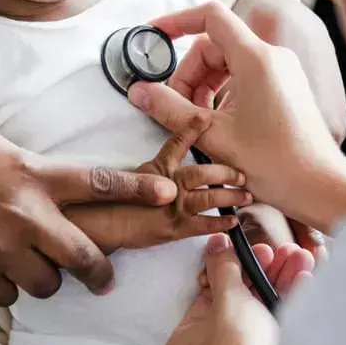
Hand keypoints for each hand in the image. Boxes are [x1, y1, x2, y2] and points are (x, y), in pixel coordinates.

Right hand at [0, 130, 178, 307]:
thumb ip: (32, 174)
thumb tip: (52, 192)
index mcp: (33, 177)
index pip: (99, 183)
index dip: (138, 190)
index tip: (167, 193)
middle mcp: (24, 215)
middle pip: (82, 255)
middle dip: (100, 272)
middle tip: (104, 277)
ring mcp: (1, 248)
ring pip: (45, 283)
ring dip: (43, 278)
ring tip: (29, 264)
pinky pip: (4, 293)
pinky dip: (2, 285)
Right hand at [66, 117, 250, 253]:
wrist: (100, 226)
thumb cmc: (110, 202)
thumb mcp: (132, 177)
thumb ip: (153, 168)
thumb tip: (167, 166)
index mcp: (158, 168)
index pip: (177, 142)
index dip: (193, 128)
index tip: (206, 116)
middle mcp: (167, 185)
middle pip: (203, 173)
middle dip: (225, 172)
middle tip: (242, 172)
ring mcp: (173, 206)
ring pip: (209, 197)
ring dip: (230, 196)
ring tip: (245, 194)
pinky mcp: (176, 228)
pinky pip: (205, 224)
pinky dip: (221, 223)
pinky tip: (233, 222)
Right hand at [128, 1, 345, 227]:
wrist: (321, 187)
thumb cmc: (277, 164)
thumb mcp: (211, 136)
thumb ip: (169, 109)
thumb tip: (138, 91)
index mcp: (256, 59)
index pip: (210, 16)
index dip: (177, 20)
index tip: (154, 34)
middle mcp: (272, 57)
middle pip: (213, 45)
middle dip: (187, 73)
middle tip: (174, 107)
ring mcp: (281, 70)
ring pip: (226, 62)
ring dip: (202, 85)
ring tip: (194, 119)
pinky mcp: (284, 86)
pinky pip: (243, 75)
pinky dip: (221, 91)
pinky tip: (215, 122)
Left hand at [165, 235, 313, 344]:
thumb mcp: (228, 300)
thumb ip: (222, 268)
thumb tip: (216, 246)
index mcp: (186, 344)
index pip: (207, 295)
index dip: (229, 268)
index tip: (247, 251)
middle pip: (238, 300)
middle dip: (264, 272)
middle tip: (279, 252)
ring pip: (261, 311)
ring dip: (281, 281)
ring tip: (298, 259)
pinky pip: (277, 327)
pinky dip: (290, 303)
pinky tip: (304, 281)